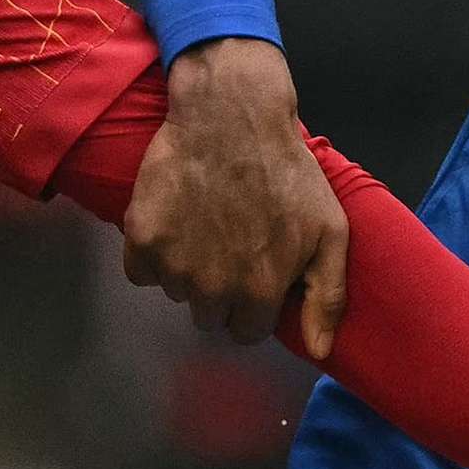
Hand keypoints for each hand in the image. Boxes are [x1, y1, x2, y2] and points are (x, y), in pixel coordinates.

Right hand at [121, 39, 349, 357]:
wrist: (231, 115)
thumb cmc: (286, 171)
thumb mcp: (328, 230)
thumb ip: (326, 296)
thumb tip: (319, 353)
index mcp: (260, 291)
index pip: (246, 331)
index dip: (253, 303)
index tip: (254, 272)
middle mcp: (213, 288)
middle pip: (208, 316)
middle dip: (219, 289)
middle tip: (229, 243)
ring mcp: (173, 264)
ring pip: (175, 291)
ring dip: (187, 269)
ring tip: (205, 223)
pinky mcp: (141, 238)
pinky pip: (139, 271)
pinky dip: (152, 252)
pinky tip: (175, 219)